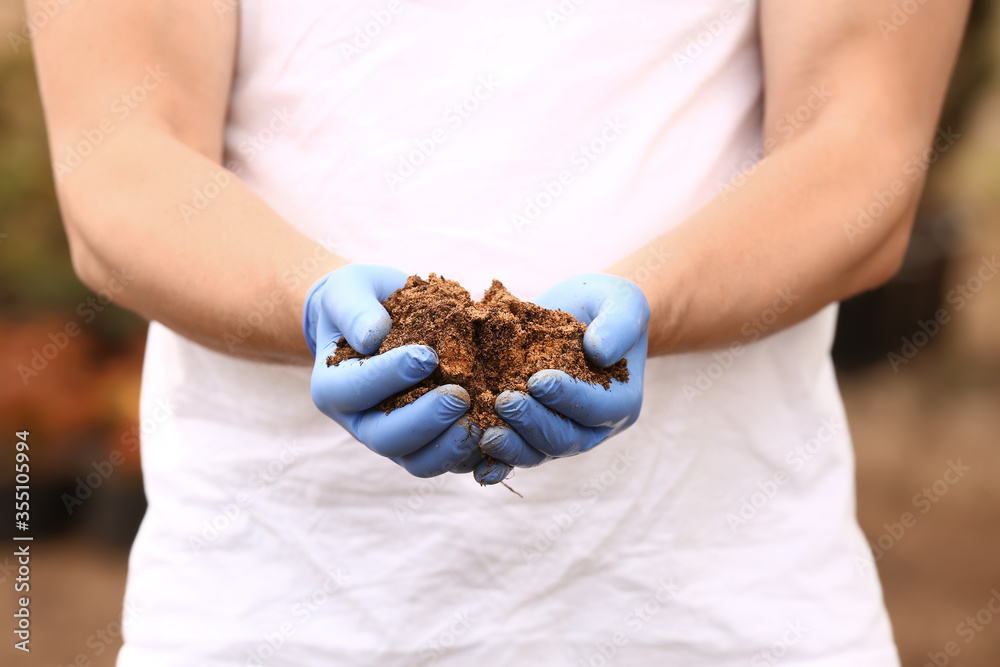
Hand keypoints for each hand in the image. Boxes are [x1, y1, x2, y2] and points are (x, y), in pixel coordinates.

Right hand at [305, 265, 484, 476]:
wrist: (379, 319)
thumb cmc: (360, 301)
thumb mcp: (348, 290)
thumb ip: (354, 308)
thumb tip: (373, 336)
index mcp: (334, 387)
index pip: (356, 390)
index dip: (391, 376)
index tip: (427, 355)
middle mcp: (360, 422)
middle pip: (387, 439)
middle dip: (425, 421)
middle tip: (460, 395)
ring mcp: (394, 437)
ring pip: (418, 462)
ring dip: (451, 446)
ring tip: (482, 420)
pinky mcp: (426, 444)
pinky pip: (447, 462)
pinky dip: (472, 454)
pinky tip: (497, 433)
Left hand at [473, 273, 648, 484]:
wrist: (580, 313)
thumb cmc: (604, 306)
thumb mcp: (621, 302)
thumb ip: (618, 324)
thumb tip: (600, 351)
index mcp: (619, 401)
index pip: (596, 408)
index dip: (567, 397)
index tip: (537, 380)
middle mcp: (592, 428)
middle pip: (564, 439)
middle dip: (533, 423)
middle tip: (504, 401)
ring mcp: (560, 435)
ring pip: (537, 454)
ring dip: (510, 447)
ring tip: (485, 433)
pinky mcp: (530, 434)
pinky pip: (513, 455)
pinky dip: (494, 461)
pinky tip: (471, 459)